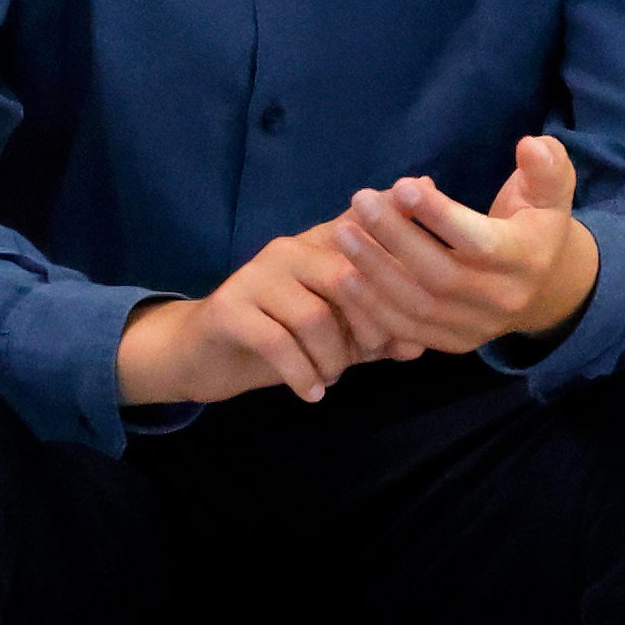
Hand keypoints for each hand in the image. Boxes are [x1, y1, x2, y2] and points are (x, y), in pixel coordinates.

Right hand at [117, 215, 426, 408]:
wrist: (200, 354)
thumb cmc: (279, 339)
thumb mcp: (334, 336)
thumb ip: (375, 334)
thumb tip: (420, 345)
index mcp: (320, 244)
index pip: (366, 232)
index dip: (398, 245)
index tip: (424, 278)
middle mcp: (290, 248)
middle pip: (348, 276)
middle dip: (371, 322)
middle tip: (375, 353)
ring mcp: (257, 274)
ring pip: (314, 315)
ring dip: (332, 357)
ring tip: (331, 376)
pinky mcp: (230, 307)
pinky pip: (278, 342)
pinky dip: (302, 374)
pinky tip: (311, 392)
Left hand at [343, 134, 600, 354]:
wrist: (545, 287)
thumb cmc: (538, 224)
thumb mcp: (552, 190)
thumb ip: (547, 166)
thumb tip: (531, 144)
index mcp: (526, 259)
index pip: (480, 243)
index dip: (440, 216)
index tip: (401, 185)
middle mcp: (502, 299)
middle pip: (441, 275)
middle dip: (395, 238)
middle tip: (360, 201)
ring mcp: (477, 327)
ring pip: (418, 306)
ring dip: (374, 272)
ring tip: (343, 234)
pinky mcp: (454, 342)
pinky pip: (407, 331)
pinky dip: (372, 307)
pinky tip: (344, 276)